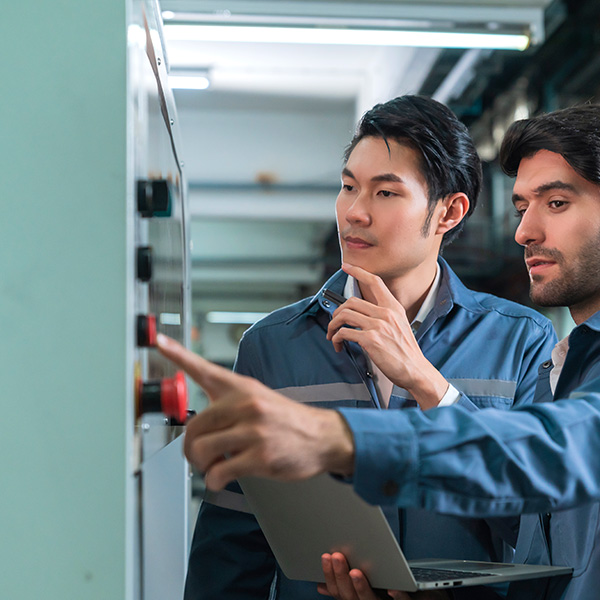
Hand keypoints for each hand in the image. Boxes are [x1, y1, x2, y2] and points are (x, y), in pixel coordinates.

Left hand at [156, 334, 354, 489]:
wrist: (323, 437)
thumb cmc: (287, 420)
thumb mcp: (259, 398)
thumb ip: (228, 404)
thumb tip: (196, 425)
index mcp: (241, 388)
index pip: (203, 368)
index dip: (177, 354)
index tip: (159, 341)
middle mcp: (245, 404)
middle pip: (193, 427)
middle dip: (190, 448)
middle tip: (199, 455)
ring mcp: (253, 430)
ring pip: (201, 450)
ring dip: (201, 465)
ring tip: (213, 465)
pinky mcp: (259, 456)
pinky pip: (219, 472)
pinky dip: (214, 480)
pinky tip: (223, 476)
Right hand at [317, 552, 389, 599]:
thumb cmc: (378, 595)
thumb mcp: (355, 592)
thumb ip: (341, 587)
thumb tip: (320, 586)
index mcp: (354, 599)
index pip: (337, 591)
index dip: (329, 575)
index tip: (325, 556)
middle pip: (349, 596)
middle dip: (341, 576)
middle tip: (337, 556)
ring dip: (361, 587)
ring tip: (355, 572)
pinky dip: (397, 595)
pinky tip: (392, 589)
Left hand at [326, 264, 447, 409]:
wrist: (416, 370)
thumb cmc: (407, 352)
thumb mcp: (400, 326)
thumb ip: (385, 317)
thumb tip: (364, 316)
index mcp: (393, 308)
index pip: (375, 282)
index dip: (358, 271)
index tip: (347, 267)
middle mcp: (386, 313)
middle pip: (351, 301)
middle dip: (337, 312)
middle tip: (334, 322)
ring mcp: (378, 326)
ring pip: (344, 315)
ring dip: (333, 325)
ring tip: (332, 335)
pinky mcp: (370, 340)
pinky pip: (344, 333)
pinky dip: (337, 338)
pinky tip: (339, 344)